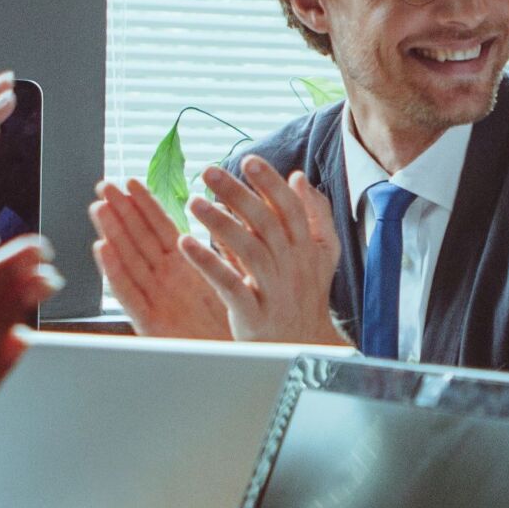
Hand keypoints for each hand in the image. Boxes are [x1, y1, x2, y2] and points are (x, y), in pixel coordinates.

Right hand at [91, 177, 232, 338]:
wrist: (232, 361)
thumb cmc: (226, 322)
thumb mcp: (226, 278)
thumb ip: (220, 249)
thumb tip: (223, 211)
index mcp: (184, 266)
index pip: (162, 227)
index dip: (145, 204)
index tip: (130, 181)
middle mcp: (165, 279)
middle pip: (138, 239)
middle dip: (121, 211)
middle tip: (104, 185)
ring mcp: (155, 299)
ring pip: (129, 260)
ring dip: (112, 233)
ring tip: (99, 207)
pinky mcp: (149, 323)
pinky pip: (129, 294)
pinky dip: (115, 272)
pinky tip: (103, 249)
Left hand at [180, 157, 347, 345]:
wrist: (302, 346)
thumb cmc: (306, 295)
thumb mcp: (321, 253)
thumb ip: (314, 215)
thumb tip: (298, 178)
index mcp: (307, 248)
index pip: (291, 208)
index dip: (270, 183)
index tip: (248, 160)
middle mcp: (292, 266)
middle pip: (266, 223)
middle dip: (237, 194)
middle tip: (209, 171)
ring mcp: (274, 290)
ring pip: (249, 250)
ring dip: (220, 223)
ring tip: (194, 202)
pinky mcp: (254, 313)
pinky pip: (231, 285)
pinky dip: (208, 263)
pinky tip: (186, 244)